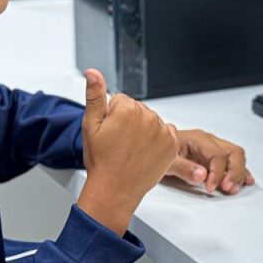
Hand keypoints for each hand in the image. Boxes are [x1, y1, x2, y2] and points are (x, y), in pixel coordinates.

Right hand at [77, 69, 177, 234]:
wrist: (115, 190)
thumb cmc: (101, 161)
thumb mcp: (90, 126)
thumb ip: (94, 95)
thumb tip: (93, 72)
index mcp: (127, 109)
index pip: (121, 100)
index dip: (112, 116)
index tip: (110, 132)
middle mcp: (148, 117)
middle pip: (137, 109)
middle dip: (129, 122)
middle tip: (119, 142)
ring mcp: (162, 131)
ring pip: (151, 121)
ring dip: (143, 130)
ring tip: (130, 149)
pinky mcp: (172, 145)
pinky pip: (165, 132)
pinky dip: (157, 140)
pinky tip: (144, 152)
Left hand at [166, 129, 254, 194]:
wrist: (153, 147)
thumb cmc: (159, 151)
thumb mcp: (166, 161)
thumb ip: (183, 167)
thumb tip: (202, 174)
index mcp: (198, 139)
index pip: (218, 155)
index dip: (217, 173)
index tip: (210, 187)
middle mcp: (209, 141)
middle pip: (233, 152)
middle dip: (234, 172)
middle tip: (227, 188)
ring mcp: (213, 148)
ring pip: (236, 156)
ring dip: (239, 173)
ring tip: (233, 188)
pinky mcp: (214, 157)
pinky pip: (233, 161)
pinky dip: (241, 171)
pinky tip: (245, 180)